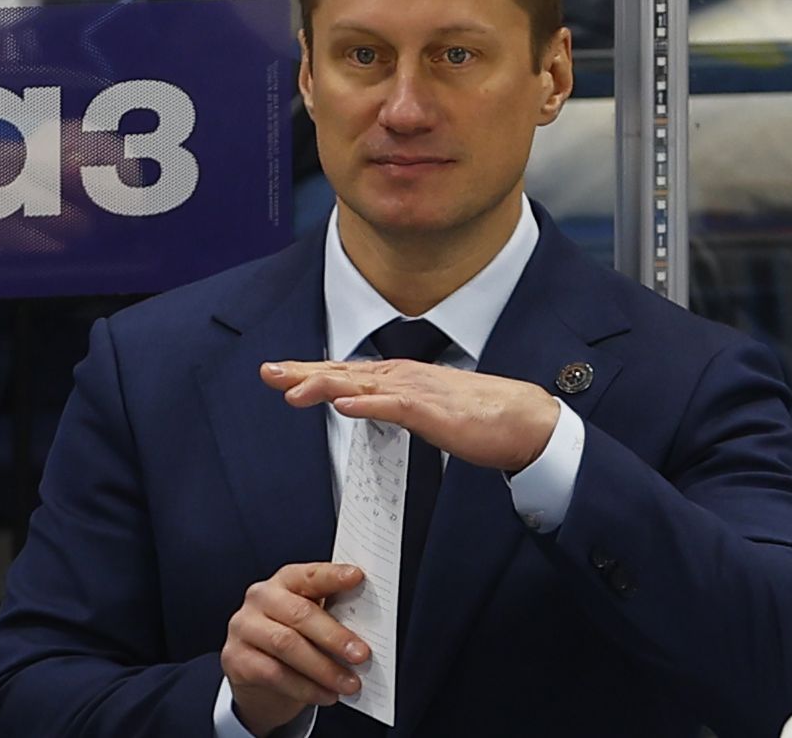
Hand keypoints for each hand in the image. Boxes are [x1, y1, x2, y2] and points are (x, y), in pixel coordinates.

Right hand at [221, 563, 370, 736]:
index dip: (333, 575)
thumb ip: (333, 616)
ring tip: (349, 683)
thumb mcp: (312, 621)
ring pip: (287, 646)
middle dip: (334, 636)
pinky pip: (274, 674)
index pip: (310, 574)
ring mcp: (244, 627)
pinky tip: (326, 695)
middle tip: (361, 654)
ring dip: (324, 668)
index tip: (358, 578)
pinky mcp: (235, 658)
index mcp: (285, 581)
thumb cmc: (294, 638)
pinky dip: (305, 687)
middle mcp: (261, 597)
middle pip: (300, 613)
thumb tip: (369, 628)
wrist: (257, 674)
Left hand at [261, 360, 560, 472]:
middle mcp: (404, 377)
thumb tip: (364, 407)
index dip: (311, 372)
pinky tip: (344, 406)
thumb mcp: (426, 409)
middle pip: (344, 372)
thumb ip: (395, 405)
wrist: (524, 420)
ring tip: (293, 390)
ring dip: (325, 385)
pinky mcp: (434, 412)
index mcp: (401, 378)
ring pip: (362, 385)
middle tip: (268, 372)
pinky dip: (367, 405)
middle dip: (303, 372)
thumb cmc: (481, 416)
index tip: (280, 374)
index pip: (346, 372)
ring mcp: (418, 392)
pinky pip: (395, 407)